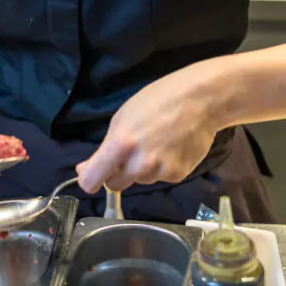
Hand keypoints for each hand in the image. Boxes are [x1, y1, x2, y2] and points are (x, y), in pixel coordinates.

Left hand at [76, 61, 222, 193]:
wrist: (200, 100)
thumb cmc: (157, 101)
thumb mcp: (122, 118)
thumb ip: (105, 148)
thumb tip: (85, 169)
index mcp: (120, 144)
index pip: (92, 179)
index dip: (88, 180)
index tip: (91, 177)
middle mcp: (139, 163)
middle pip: (114, 185)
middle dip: (116, 173)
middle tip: (128, 153)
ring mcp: (160, 171)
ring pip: (139, 180)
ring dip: (141, 169)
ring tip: (155, 143)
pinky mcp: (178, 176)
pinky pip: (159, 178)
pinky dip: (160, 168)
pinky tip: (170, 149)